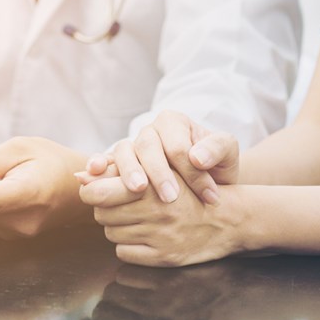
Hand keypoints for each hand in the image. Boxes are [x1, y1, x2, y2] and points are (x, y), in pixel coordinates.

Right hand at [79, 110, 239, 207]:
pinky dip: (97, 165)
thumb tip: (197, 157)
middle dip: (159, 171)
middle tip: (170, 197)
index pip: (178, 144)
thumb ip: (218, 148)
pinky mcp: (119, 164)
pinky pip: (105, 161)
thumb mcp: (228, 154)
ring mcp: (131, 147)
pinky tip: (91, 174)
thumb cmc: (217, 166)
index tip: (207, 194)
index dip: (191, 170)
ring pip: (123, 151)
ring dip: (129, 171)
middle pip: (147, 145)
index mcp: (173, 122)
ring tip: (139, 189)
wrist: (205, 181)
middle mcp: (149, 131)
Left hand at [80, 169, 243, 266]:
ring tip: (136, 219)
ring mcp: (160, 237)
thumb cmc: (190, 189)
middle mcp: (155, 212)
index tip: (96, 189)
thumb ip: (123, 171)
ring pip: (111, 234)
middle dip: (105, 209)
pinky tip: (144, 236)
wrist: (228, 218)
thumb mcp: (162, 171)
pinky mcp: (164, 257)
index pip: (98, 192)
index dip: (91, 191)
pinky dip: (128, 246)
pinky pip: (124, 253)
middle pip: (101, 214)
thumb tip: (82, 176)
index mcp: (152, 185)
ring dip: (117, 227)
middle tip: (121, 205)